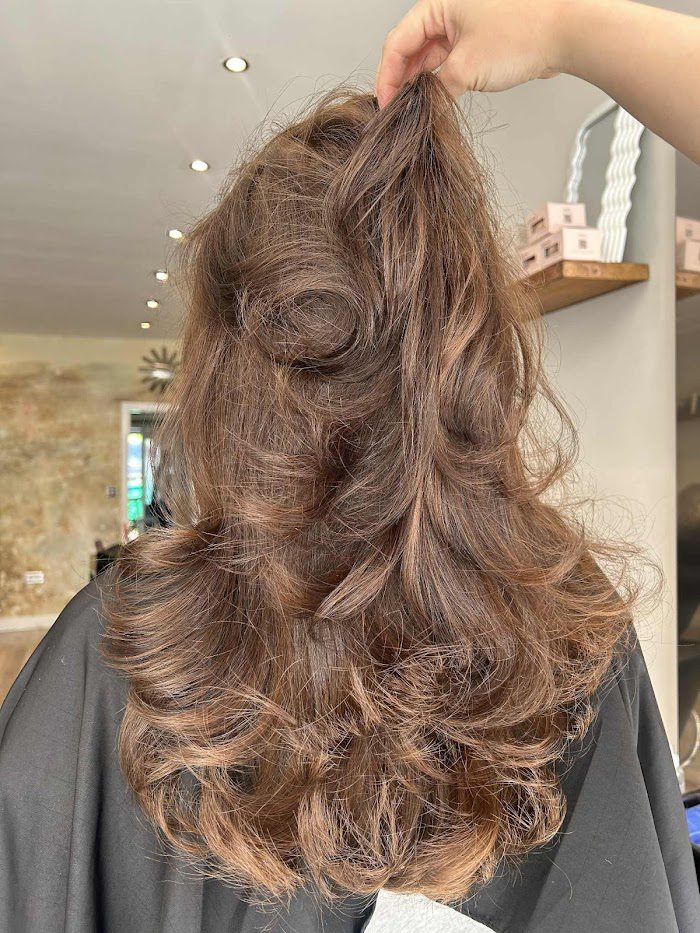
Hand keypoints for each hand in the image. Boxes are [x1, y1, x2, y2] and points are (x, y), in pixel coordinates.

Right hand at [375, 0, 565, 107]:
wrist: (567, 32)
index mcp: (439, 2)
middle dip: (402, 80)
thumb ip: (436, 91)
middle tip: (396, 111)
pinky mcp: (480, 39)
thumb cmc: (524, 33)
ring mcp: (465, 23)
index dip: (387, 76)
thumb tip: (422, 109)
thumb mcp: (466, 68)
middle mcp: (449, 9)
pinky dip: (441, 80)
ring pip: (430, 56)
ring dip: (421, 82)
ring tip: (414, 109)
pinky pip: (450, 61)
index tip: (385, 104)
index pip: (398, 42)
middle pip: (411, 48)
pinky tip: (435, 100)